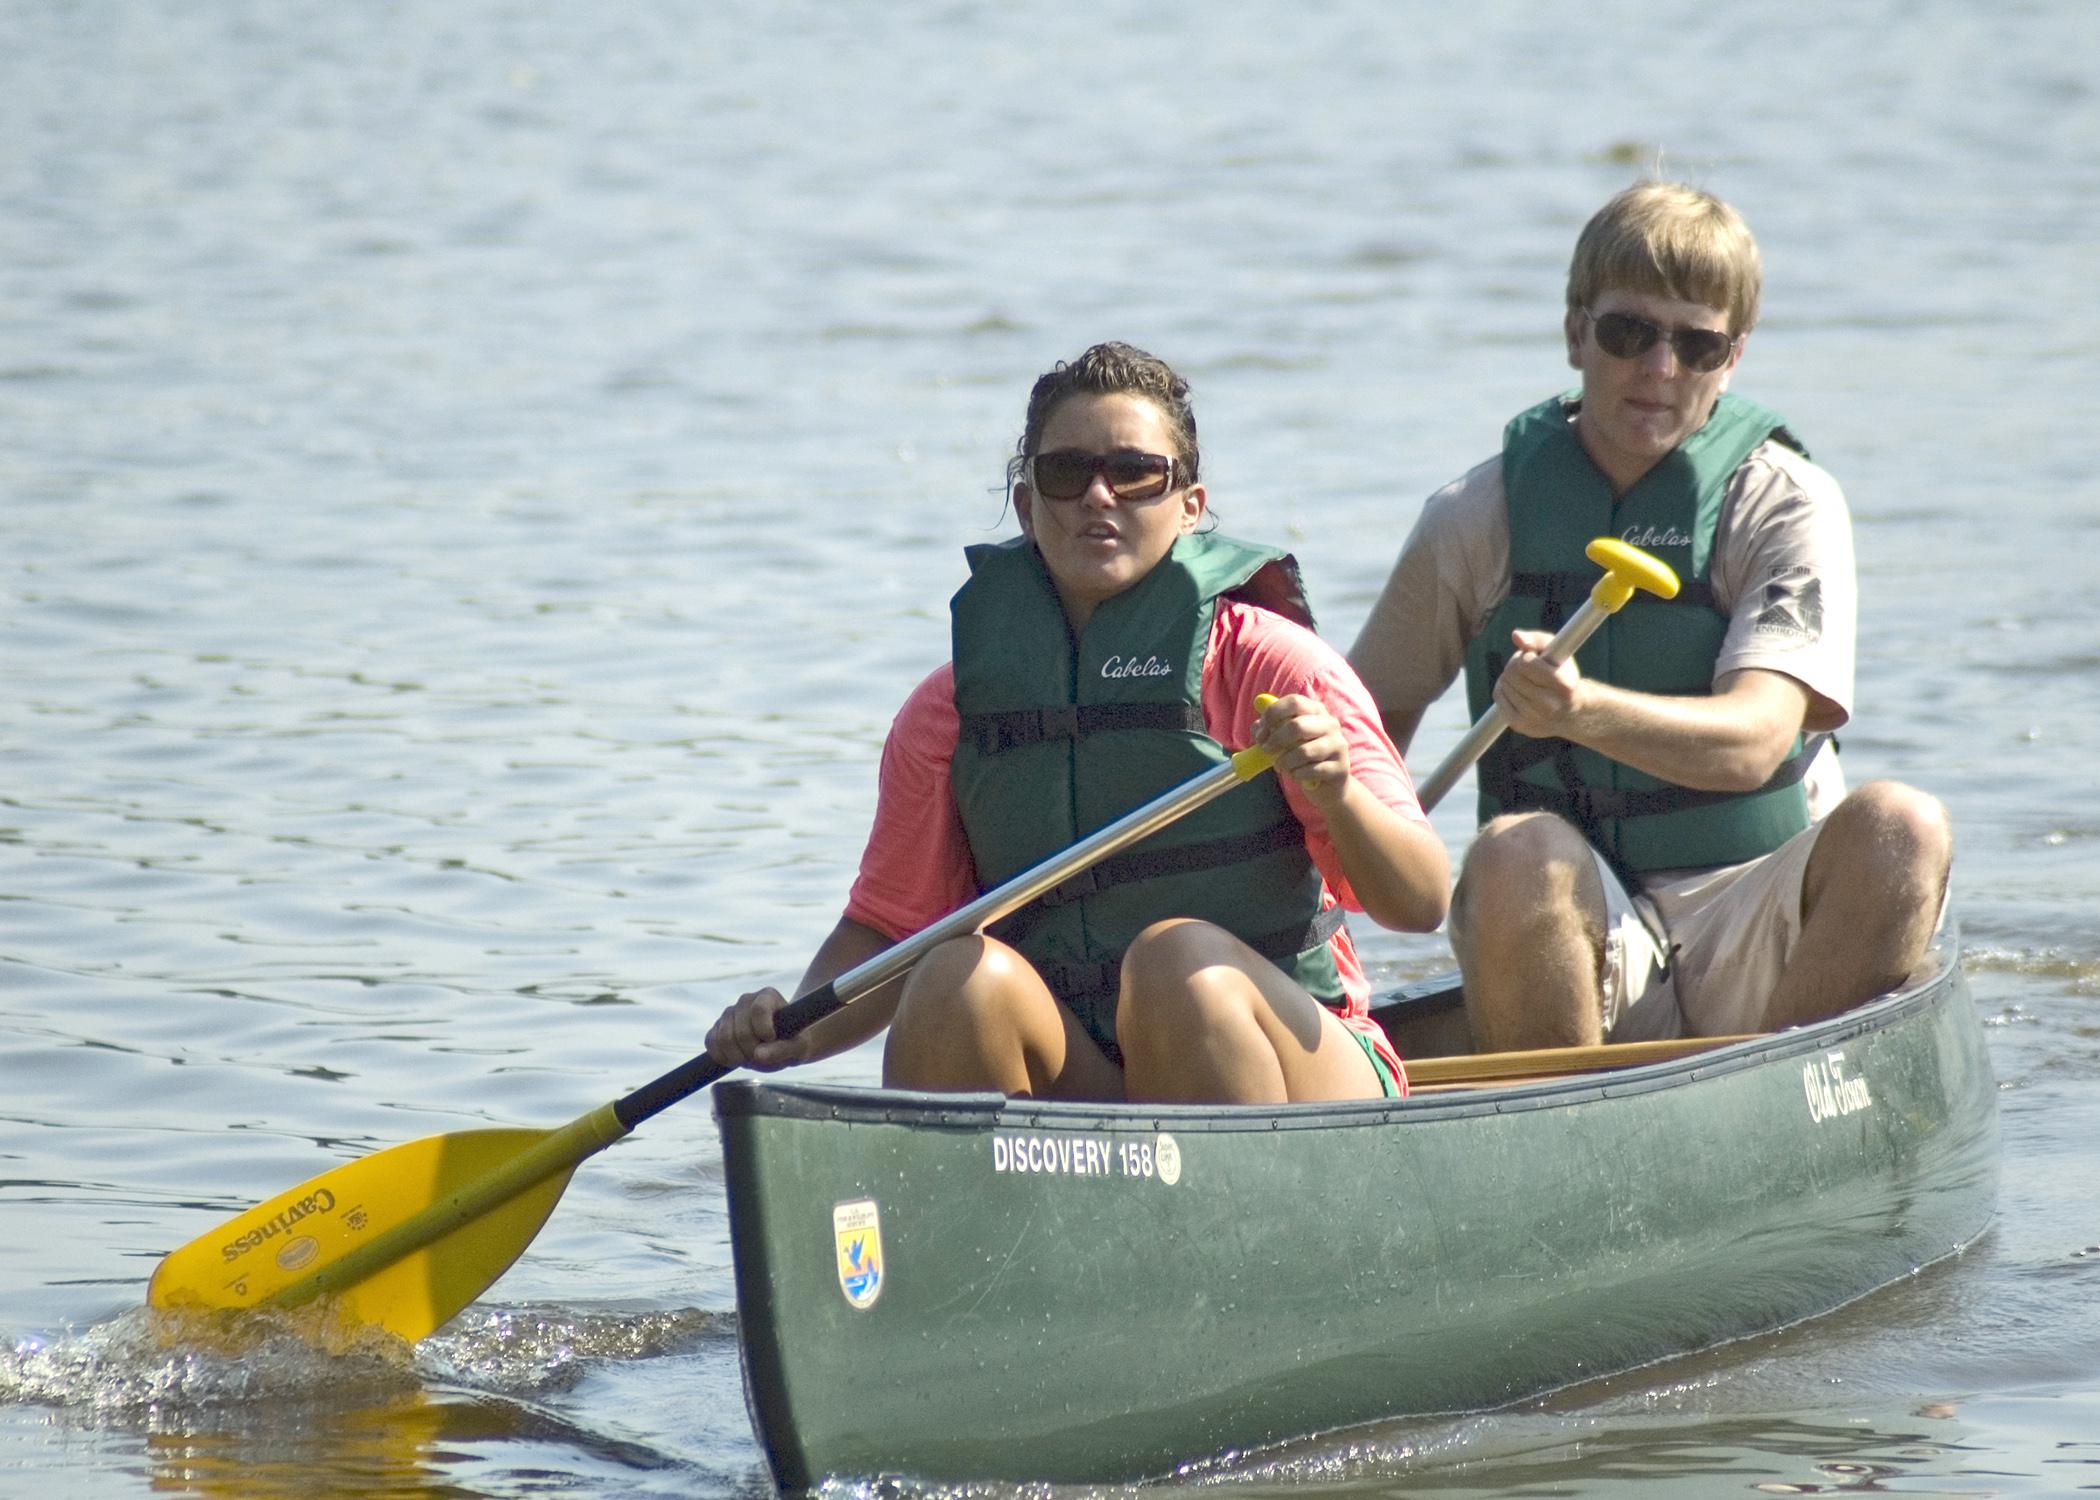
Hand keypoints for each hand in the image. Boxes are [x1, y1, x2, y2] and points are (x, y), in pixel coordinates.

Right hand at [705, 987, 809, 1071]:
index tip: (772, 1039)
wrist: (781, 1043)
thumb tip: (758, 1055)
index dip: (763, 1030)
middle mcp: (746, 1000)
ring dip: (738, 1057)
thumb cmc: (794, 1042)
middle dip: (752, 1051)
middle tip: (764, 1055)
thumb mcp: (799, 1048)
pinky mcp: (717, 1027)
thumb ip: (783, 1050)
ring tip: (752, 1057)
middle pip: (741, 1031)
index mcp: (768, 996)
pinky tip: (737, 1059)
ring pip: (724, 1038)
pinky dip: (722, 1056)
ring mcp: (729, 1013)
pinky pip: (711, 1042)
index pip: (759, 1010)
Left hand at [1255, 693, 1351, 809]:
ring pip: (1303, 752)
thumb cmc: (1301, 757)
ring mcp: (1338, 745)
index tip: (1261, 732)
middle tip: (1266, 750)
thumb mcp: (1284, 740)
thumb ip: (1268, 730)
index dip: (1273, 715)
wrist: (1327, 784)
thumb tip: (1257, 728)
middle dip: (1276, 740)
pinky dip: (1297, 775)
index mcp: (1315, 710)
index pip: (1294, 702)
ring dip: (1285, 762)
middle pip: (1297, 725)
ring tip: (1282, 766)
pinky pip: (1310, 771)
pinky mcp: (1340, 768)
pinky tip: (1297, 775)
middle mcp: (1330, 724)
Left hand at [1493, 627, 1585, 738]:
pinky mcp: (1519, 725)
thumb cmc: (1562, 673)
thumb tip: (1516, 636)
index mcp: (1563, 685)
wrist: (1571, 712)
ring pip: (1504, 683)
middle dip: (1516, 665)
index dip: (1527, 656)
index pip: (1525, 662)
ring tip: (1526, 680)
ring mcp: (1533, 717)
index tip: (1535, 658)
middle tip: (1528, 668)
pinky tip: (1517, 689)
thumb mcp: (1558, 652)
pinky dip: (1504, 689)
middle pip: (1511, 672)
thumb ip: (1537, 639)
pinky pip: (1498, 696)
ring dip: (1511, 677)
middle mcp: (1549, 704)